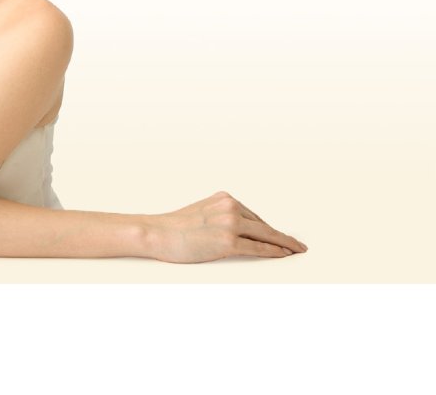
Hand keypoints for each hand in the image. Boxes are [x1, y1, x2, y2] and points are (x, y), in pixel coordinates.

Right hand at [146, 191, 307, 262]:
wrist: (157, 232)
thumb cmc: (174, 227)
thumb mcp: (201, 213)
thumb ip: (220, 217)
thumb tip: (238, 231)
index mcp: (224, 198)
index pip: (252, 216)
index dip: (267, 228)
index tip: (280, 234)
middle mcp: (230, 207)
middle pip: (262, 225)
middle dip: (281, 236)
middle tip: (296, 244)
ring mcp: (230, 224)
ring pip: (265, 235)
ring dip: (283, 244)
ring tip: (295, 250)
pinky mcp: (228, 242)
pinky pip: (258, 248)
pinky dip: (274, 252)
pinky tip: (284, 254)